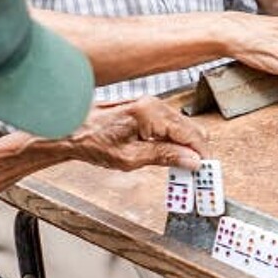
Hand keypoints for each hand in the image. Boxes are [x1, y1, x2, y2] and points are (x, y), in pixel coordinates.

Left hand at [67, 96, 207, 170]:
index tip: (206, 170)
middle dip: (196, 151)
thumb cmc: (93, 141)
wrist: (70, 129)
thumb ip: (165, 157)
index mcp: (152, 113)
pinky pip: (170, 124)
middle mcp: (154, 104)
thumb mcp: (131, 158)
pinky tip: (169, 154)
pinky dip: (174, 139)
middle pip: (191, 129)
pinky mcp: (146, 108)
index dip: (202, 154)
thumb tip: (191, 160)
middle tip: (195, 172)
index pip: (191, 134)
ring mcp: (151, 104)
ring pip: (183, 127)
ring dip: (185, 146)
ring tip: (181, 167)